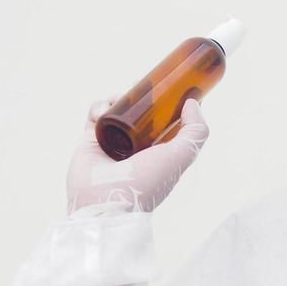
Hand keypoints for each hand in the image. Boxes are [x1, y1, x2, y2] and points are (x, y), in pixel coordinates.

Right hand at [65, 95, 209, 214]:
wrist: (104, 202)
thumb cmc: (146, 182)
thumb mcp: (180, 157)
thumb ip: (195, 131)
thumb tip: (193, 103)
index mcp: (160, 151)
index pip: (167, 121)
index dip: (169, 102)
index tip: (171, 85)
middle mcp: (137, 147)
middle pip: (141, 111)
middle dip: (141, 93)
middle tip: (140, 82)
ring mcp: (114, 143)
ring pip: (118, 109)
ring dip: (119, 96)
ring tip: (119, 97)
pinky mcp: (91, 141)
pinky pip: (95, 114)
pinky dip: (98, 106)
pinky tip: (102, 110)